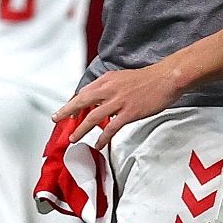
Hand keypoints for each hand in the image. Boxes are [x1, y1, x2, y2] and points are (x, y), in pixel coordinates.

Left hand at [52, 63, 184, 147]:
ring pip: (93, 116)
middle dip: (67, 111)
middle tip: (56, 119)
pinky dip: (102, 137)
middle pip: (82, 101)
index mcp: (108, 79)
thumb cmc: (148, 79)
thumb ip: (111, 87)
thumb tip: (102, 97)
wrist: (166, 78)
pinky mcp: (129, 112)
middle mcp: (109, 88)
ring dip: (81, 129)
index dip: (75, 102)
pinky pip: (111, 127)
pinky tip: (98, 144)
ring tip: (73, 138)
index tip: (68, 111)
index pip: (85, 91)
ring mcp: (119, 101)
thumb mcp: (123, 77)